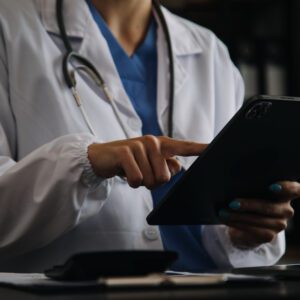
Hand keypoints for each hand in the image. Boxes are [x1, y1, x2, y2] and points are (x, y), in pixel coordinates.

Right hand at [88, 135, 206, 188]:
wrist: (104, 157)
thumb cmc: (132, 162)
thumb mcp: (151, 165)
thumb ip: (167, 166)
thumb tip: (177, 167)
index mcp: (163, 145)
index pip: (185, 147)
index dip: (201, 148)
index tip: (215, 148)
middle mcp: (153, 142)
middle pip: (166, 177)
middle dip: (153, 182)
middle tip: (142, 172)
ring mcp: (139, 145)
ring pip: (151, 180)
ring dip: (141, 182)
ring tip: (134, 171)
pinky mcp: (125, 151)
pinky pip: (137, 180)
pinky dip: (131, 183)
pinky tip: (125, 173)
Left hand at [219, 181, 296, 248]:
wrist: (244, 221)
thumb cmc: (248, 198)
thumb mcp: (251, 190)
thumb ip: (251, 185)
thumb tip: (234, 181)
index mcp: (285, 194)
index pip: (296, 190)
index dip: (287, 188)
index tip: (272, 187)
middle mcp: (286, 209)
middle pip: (270, 207)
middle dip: (249, 205)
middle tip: (232, 203)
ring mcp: (279, 224)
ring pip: (259, 220)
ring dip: (238, 216)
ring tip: (223, 212)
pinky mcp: (270, 236)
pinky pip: (253, 230)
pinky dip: (237, 224)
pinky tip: (226, 219)